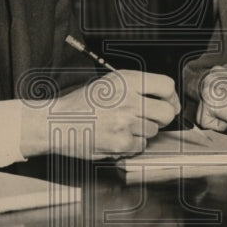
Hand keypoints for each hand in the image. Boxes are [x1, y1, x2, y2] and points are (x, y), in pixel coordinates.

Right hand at [21, 70, 178, 158]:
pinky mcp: (121, 142)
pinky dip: (131, 145)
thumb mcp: (109, 82)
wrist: (56, 122)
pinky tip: (116, 137)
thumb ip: (137, 86)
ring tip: (122, 126)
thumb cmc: (81, 103)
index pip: (167, 86)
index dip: (171, 98)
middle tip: (149, 118)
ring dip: (142, 132)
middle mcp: (129, 99)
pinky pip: (140, 146)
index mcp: (127, 80)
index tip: (168, 103)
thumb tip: (165, 97)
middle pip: (167, 113)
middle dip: (161, 118)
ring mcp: (126, 122)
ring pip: (153, 131)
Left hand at [197, 65, 226, 131]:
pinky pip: (205, 124)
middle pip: (203, 105)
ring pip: (203, 114)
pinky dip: (219, 126)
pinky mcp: (209, 102)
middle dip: (218, 112)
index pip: (209, 96)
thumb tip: (220, 101)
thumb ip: (226, 90)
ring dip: (219, 119)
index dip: (222, 106)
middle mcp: (212, 75)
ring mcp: (209, 87)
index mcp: (220, 71)